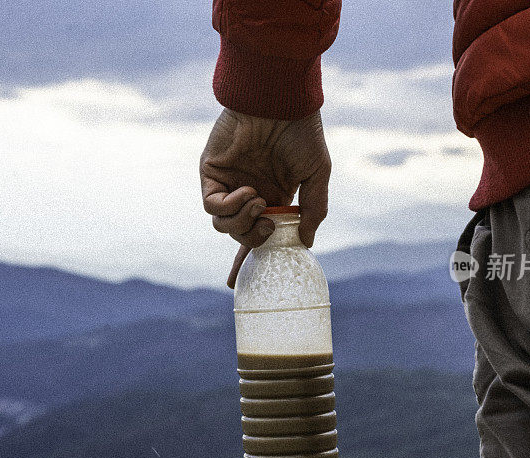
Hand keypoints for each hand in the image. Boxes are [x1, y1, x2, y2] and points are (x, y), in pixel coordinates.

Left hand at [200, 108, 330, 287]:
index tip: (238, 286)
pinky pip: (211, 206)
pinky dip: (229, 206)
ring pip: (222, 224)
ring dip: (241, 221)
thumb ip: (313, 209)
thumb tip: (307, 243)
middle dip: (252, 238)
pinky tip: (247, 193)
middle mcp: (248, 193)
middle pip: (238, 234)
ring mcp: (228, 184)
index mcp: (272, 197)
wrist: (279, 100)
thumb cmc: (302, 131)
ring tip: (259, 201)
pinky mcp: (211, 173)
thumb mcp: (318, 174)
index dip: (245, 259)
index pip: (256, 235)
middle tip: (268, 223)